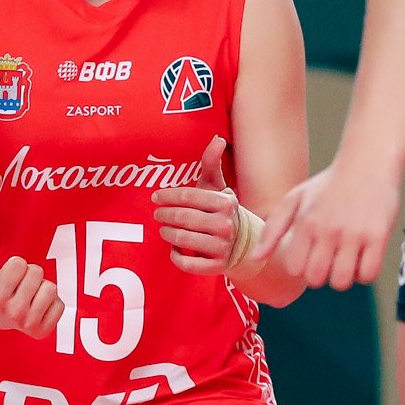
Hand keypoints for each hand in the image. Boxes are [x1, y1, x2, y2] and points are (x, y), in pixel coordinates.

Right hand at [0, 235, 62, 337]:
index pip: (20, 263)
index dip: (15, 265)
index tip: (8, 276)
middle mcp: (12, 314)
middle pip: (37, 272)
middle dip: (29, 274)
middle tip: (19, 285)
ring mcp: (28, 325)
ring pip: (51, 288)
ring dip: (41, 287)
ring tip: (28, 295)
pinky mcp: (43, 331)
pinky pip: (60, 305)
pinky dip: (52, 303)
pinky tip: (36, 307)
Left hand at [154, 135, 240, 275]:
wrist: (249, 244)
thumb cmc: (225, 212)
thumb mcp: (220, 189)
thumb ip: (212, 164)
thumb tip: (217, 138)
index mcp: (226, 203)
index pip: (189, 197)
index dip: (168, 196)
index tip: (156, 197)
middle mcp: (225, 225)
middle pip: (183, 218)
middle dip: (165, 215)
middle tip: (157, 213)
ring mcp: (222, 247)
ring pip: (182, 240)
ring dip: (168, 234)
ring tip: (164, 229)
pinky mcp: (217, 267)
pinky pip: (188, 263)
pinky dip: (177, 256)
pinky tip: (175, 249)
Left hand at [247, 163, 399, 290]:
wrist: (368, 161)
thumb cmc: (330, 184)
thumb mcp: (295, 198)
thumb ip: (273, 229)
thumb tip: (256, 258)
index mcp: (306, 222)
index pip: (295, 268)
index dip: (304, 268)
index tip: (314, 256)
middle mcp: (328, 229)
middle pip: (317, 278)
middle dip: (322, 275)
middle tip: (331, 260)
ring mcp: (354, 234)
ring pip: (342, 281)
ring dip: (344, 277)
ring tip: (348, 260)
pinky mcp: (378, 236)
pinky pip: (368, 274)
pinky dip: (365, 273)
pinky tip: (364, 258)